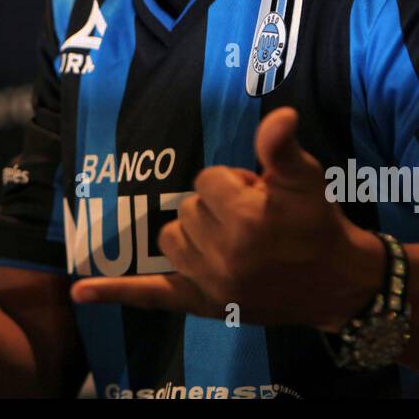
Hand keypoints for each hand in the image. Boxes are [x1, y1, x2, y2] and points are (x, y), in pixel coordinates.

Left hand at [69, 107, 384, 329]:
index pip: (208, 179)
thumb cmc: (318, 223)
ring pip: (172, 239)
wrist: (337, 283)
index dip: (236, 183)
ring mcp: (209, 282)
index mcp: (244, 217)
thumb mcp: (306, 178)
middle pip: (189, 208)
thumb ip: (281, 146)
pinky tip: (80, 291)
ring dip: (194, 234)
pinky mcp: (201, 304)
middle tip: (255, 220)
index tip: (262, 195)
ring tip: (233, 239)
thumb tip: (279, 114)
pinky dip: (113, 293)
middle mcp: (222, 253)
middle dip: (219, 208)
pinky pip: (150, 296)